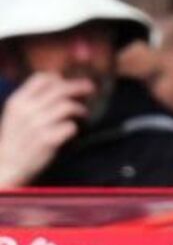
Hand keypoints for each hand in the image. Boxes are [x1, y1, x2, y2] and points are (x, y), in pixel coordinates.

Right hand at [0, 73, 92, 187]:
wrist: (6, 166)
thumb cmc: (15, 139)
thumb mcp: (16, 114)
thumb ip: (32, 99)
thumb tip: (59, 82)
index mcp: (18, 101)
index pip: (41, 78)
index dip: (58, 79)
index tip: (67, 82)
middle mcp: (27, 111)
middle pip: (60, 89)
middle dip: (79, 87)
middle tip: (91, 88)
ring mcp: (37, 125)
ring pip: (68, 106)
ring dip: (80, 108)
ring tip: (83, 113)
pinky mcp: (48, 140)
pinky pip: (70, 126)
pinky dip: (75, 126)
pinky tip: (74, 129)